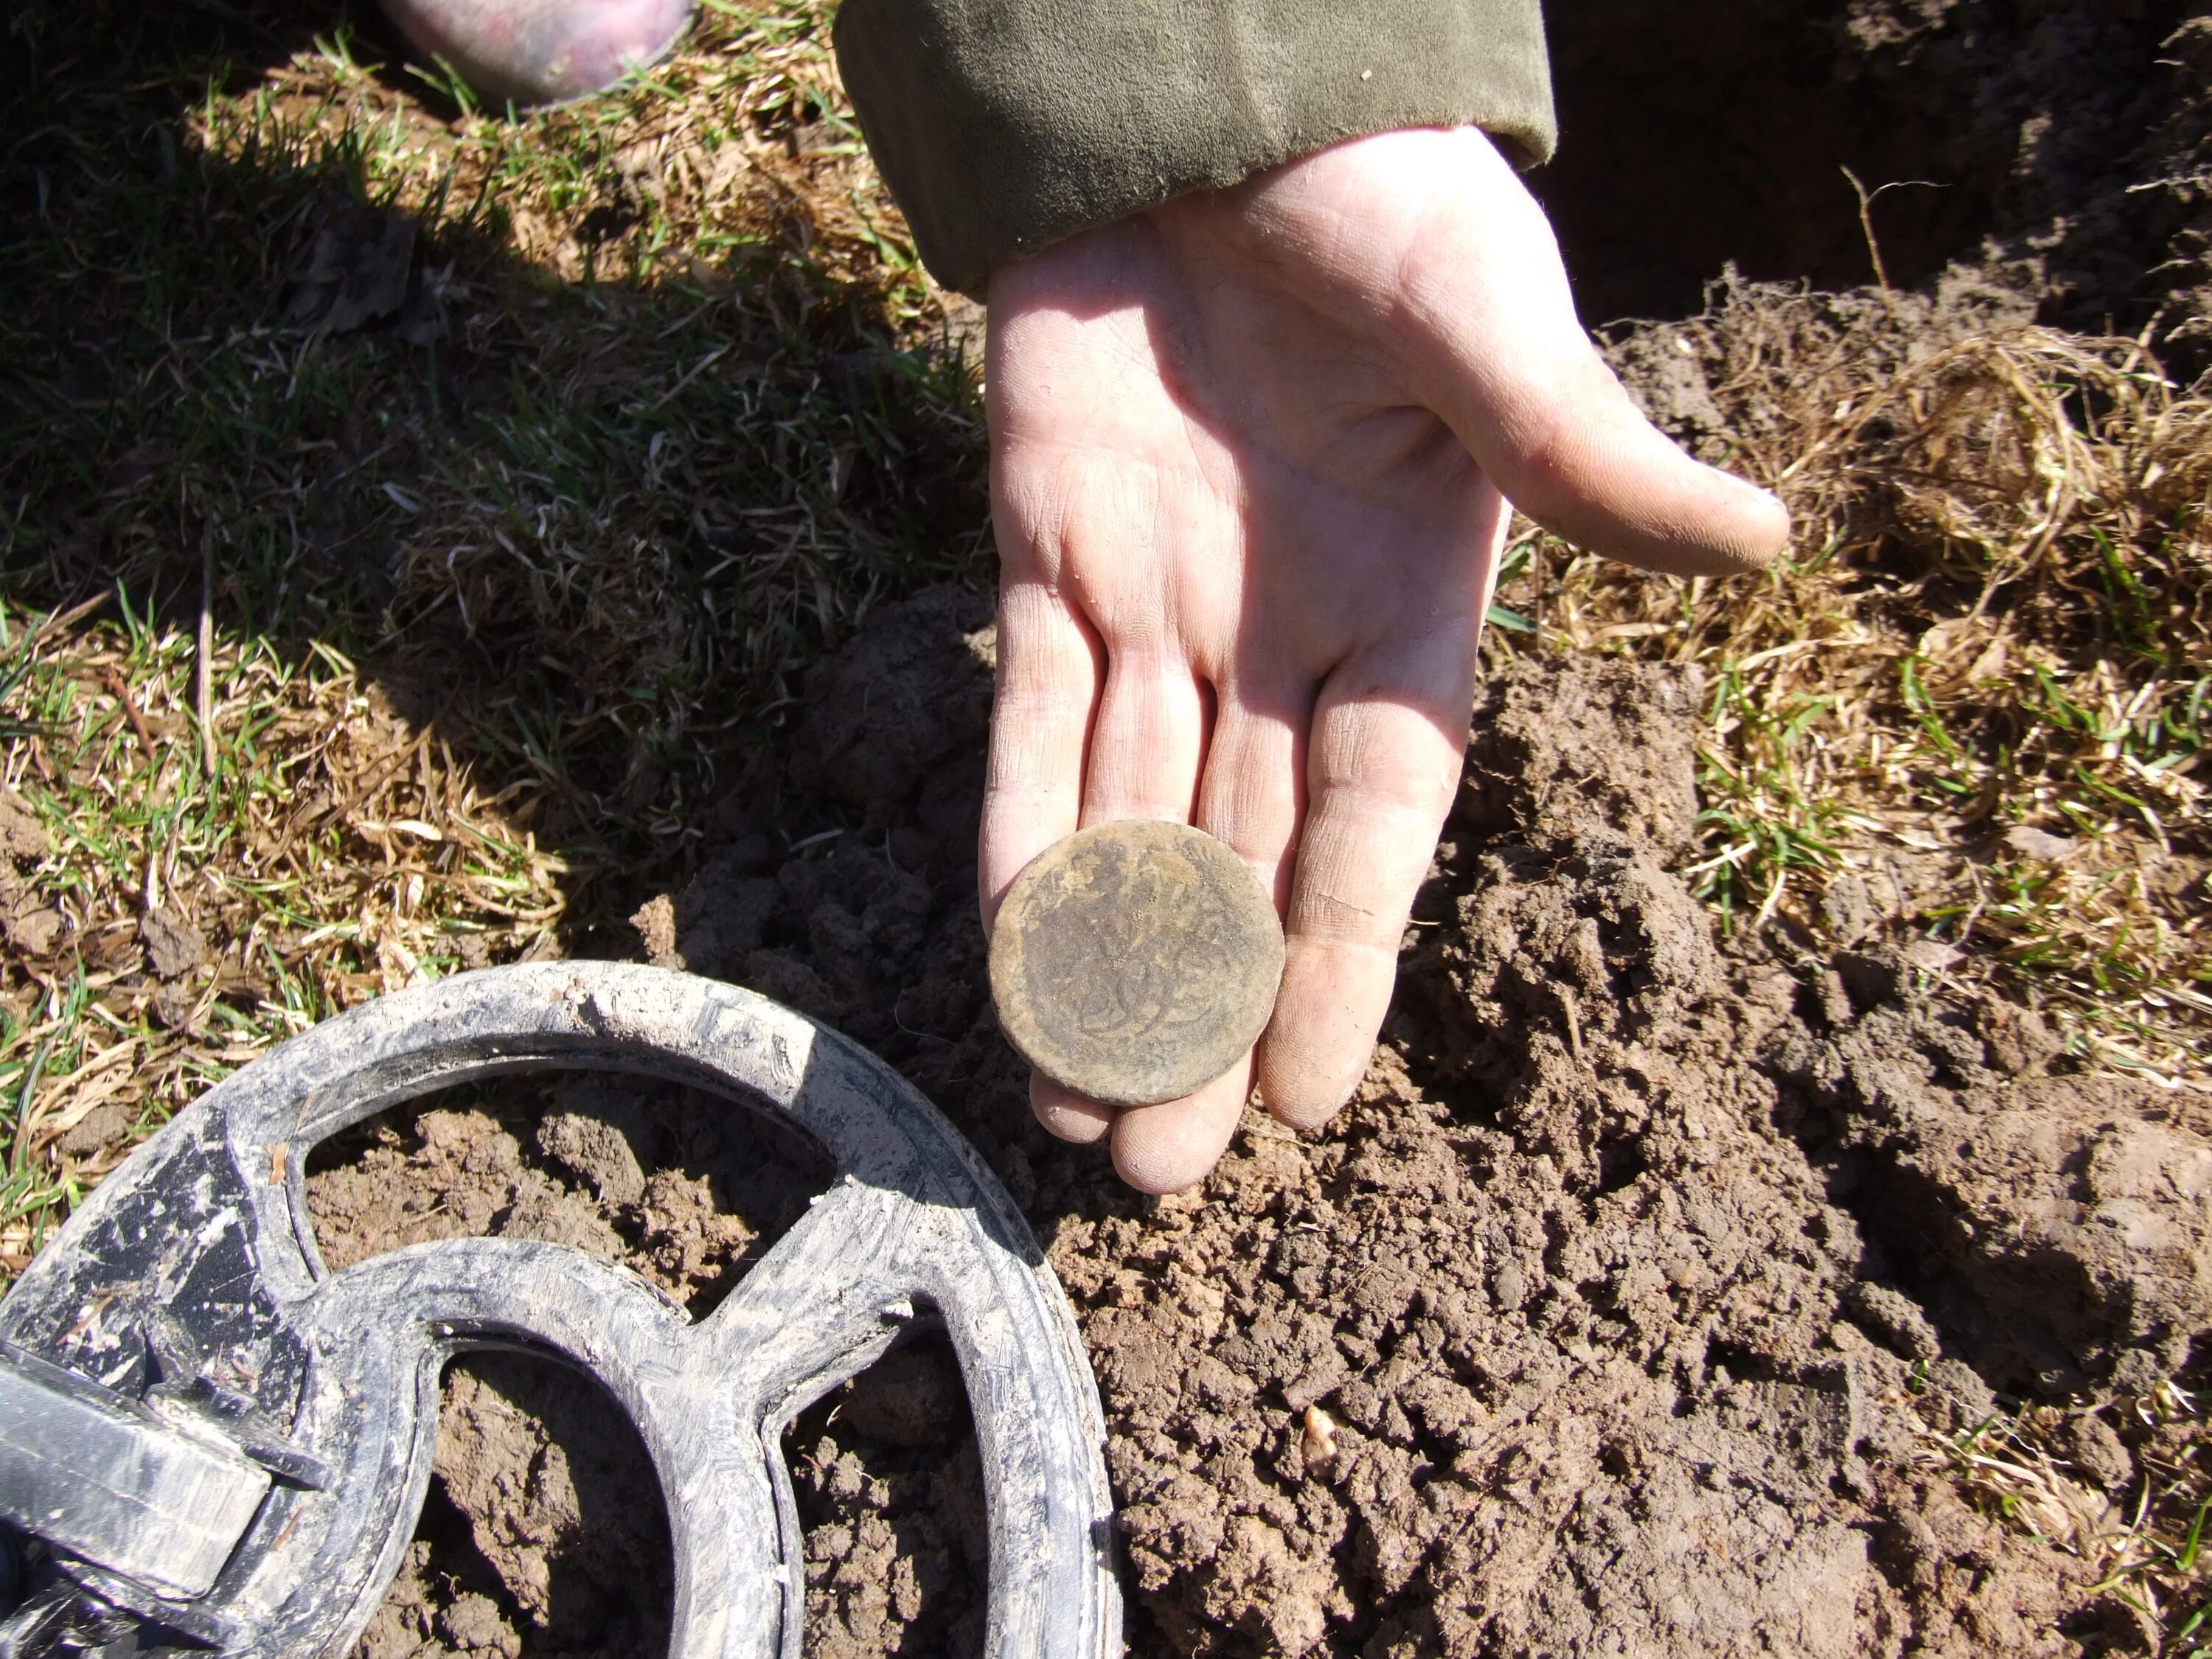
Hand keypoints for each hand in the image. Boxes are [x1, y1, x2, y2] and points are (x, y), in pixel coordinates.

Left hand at [979, 127, 1786, 1192]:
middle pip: (1237, 860)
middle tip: (1161, 1171)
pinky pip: (1026, 725)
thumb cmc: (1380, 204)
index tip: (1305, 1101)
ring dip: (1100, 964)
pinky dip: (1016, 837)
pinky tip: (1007, 954)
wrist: (1210, 110)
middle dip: (1199, 1011)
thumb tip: (1760, 540)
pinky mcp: (1044, 563)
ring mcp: (1160, 610)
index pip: (1375, 822)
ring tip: (1076, 1113)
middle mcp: (1285, 639)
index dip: (1339, 959)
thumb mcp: (1489, 322)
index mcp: (1410, 608)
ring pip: (1126, 822)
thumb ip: (1583, 453)